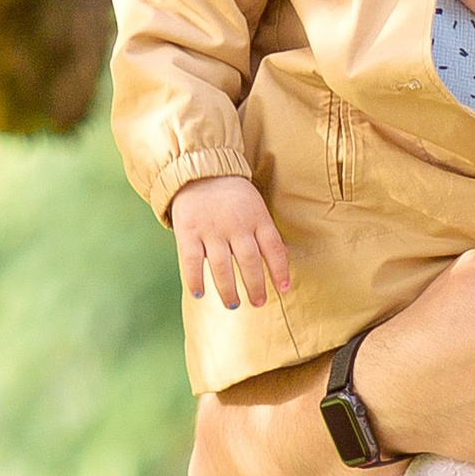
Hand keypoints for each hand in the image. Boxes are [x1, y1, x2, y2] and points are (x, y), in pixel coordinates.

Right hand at [171, 174, 292, 310]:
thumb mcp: (256, 208)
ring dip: (228, 290)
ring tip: (233, 305)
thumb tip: (286, 258)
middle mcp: (236, 226)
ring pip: (222, 266)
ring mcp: (211, 230)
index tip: (284, 289)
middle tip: (258, 302)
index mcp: (257, 219)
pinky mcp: (188, 232)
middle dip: (255, 286)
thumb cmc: (233, 196)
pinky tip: (200, 293)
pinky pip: (192, 261)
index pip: (273, 248)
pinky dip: (195, 279)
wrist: (199, 171)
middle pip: (249, 261)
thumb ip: (267, 233)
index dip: (280, 270)